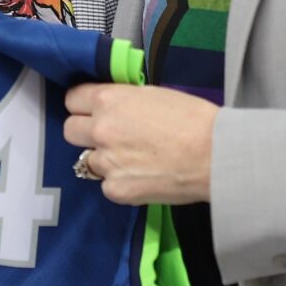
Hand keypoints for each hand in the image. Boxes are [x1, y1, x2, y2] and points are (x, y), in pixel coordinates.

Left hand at [62, 83, 216, 205]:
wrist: (215, 155)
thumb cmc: (193, 120)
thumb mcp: (153, 94)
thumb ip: (124, 99)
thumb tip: (113, 106)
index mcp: (109, 100)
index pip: (72, 98)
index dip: (84, 104)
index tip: (93, 109)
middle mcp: (100, 130)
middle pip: (70, 129)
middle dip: (86, 130)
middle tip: (109, 134)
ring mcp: (106, 163)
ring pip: (87, 159)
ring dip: (103, 158)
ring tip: (132, 158)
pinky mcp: (116, 190)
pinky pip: (105, 184)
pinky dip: (119, 181)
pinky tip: (141, 176)